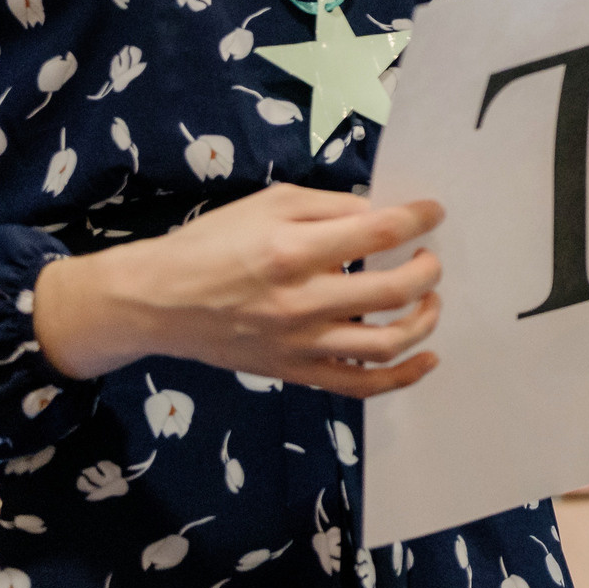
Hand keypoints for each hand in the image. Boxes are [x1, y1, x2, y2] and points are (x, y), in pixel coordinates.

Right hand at [32, 183, 443, 397]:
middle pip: (394, 290)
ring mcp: (299, 344)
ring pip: (386, 343)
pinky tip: (427, 356)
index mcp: (293, 252)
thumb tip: (380, 215)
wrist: (155, 301)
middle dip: (427, 269)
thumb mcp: (269, 203)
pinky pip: (359, 384)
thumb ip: (329, 207)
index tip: (434, 213)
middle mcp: (300, 302)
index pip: (379, 232)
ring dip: (424, 319)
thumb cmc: (212, 243)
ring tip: (429, 299)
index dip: (419, 220)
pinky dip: (402, 375)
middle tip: (427, 256)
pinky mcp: (294, 372)